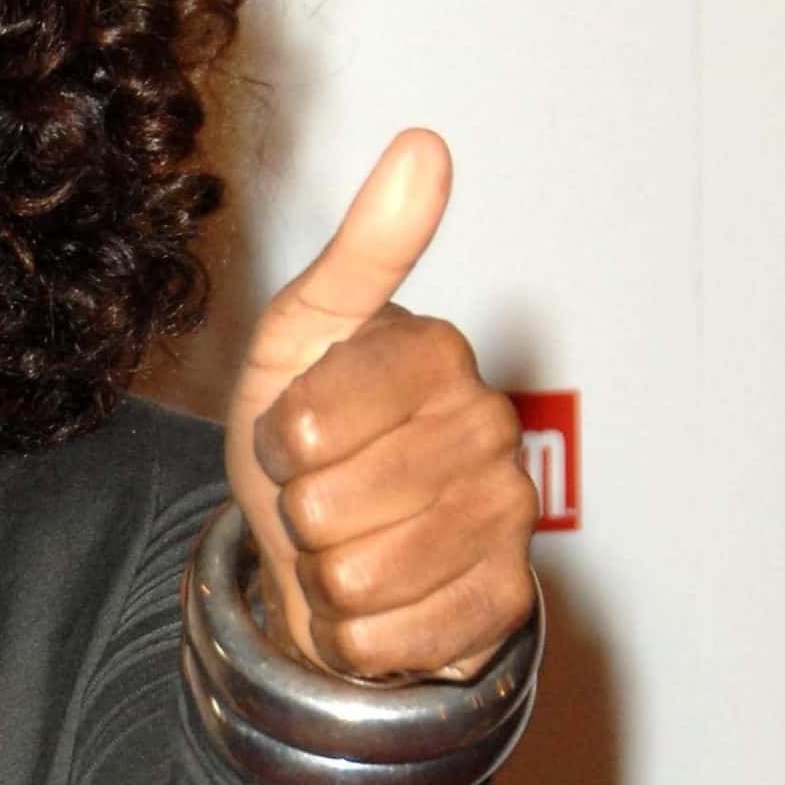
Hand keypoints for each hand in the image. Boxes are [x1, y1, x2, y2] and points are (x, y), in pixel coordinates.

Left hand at [222, 130, 538, 682]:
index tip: (297, 427)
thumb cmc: (305, 431)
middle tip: (322, 489)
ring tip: (346, 540)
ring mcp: (507, 518)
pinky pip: (386, 641)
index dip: (277, 440)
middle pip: (326, 505)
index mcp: (435, 354)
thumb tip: (425, 143)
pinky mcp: (506, 603)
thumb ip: (359, 253)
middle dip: (297, 510)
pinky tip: (380, 598)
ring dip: (323, 571)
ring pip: (353, 577)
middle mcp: (489, 429)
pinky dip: (357, 633)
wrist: (328, 547)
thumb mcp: (298, 338)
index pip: (309, 424)